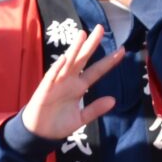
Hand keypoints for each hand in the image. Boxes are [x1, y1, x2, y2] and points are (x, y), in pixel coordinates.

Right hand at [21, 24, 124, 139]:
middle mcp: (69, 81)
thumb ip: (95, 109)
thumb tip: (113, 100)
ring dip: (74, 49)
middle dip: (91, 45)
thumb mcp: (81, 119)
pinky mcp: (45, 90)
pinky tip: (65, 58)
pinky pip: (51, 77)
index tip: (122, 50)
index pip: (96, 71)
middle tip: (101, 28)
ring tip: (83, 35)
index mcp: (79, 87)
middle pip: (82, 59)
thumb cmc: (58, 124)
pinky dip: (57, 68)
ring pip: (68, 63)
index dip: (108, 61)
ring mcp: (57, 83)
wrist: (39, 134)